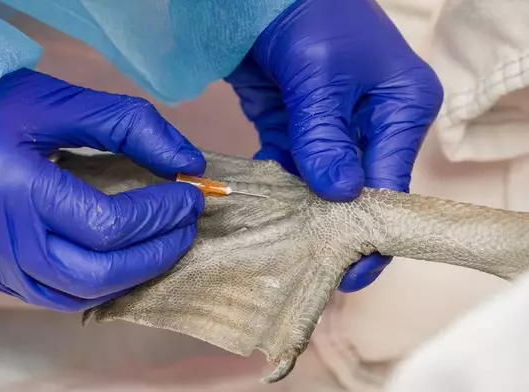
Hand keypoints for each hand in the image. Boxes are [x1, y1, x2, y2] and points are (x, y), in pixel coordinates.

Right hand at [0, 68, 205, 311]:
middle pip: (98, 274)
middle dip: (156, 253)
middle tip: (186, 226)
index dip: (160, 214)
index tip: (191, 194)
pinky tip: (116, 261)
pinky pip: (51, 296)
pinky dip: (94, 284)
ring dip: (130, 275)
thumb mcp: (59, 102)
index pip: (108, 225)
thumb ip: (129, 126)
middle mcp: (2, 238)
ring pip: (76, 295)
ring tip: (160, 244)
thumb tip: (189, 162)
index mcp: (16, 188)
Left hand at [226, 0, 442, 291]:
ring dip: (299, 212)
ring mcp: (333, 126)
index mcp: (400, 107)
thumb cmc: (307, 12)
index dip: (370, 230)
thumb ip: (324, 136)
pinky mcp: (297, 125)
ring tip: (279, 248)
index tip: (348, 269)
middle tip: (307, 265)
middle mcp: (373, 122)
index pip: (391, 184)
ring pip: (321, 184)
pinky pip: (290, 166)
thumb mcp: (319, 75)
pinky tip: (259, 211)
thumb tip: (338, 194)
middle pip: (358, 190)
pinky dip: (276, 187)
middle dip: (333, 226)